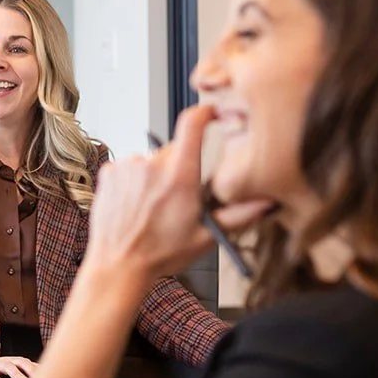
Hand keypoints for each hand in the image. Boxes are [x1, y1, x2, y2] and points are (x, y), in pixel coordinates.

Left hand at [85, 107, 273, 288]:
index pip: (191, 124)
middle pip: (174, 150)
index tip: (209, 113)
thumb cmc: (161, 254)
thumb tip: (268, 202)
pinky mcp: (110, 172)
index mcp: (179, 176)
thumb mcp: (207, 236)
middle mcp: (152, 165)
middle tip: (178, 197)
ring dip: (156, 176)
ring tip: (153, 207)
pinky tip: (135, 204)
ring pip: (151, 160)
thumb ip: (240, 214)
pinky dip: (135, 181)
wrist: (119, 265)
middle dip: (180, 167)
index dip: (203, 112)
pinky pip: (130, 168)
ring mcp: (128, 167)